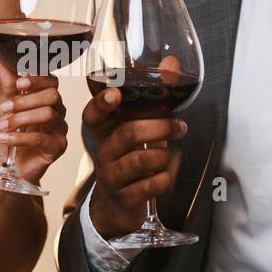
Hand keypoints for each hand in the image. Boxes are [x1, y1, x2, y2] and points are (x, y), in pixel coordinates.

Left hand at [0, 56, 68, 187]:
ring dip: (20, 118)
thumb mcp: (3, 105)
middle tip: (6, 108)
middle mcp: (57, 111)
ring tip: (2, 125)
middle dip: (26, 100)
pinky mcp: (57, 148)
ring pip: (48, 115)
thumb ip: (7, 81)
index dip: (37, 79)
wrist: (2, 168)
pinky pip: (42, 138)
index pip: (51, 80)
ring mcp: (59, 130)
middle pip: (53, 95)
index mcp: (46, 98)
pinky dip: (19, 137)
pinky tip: (4, 138)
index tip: (19, 83)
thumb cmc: (6, 136)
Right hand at [83, 81, 187, 240]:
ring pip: (140, 160)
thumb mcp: (137, 130)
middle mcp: (104, 151)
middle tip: (178, 125)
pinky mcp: (124, 197)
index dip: (102, 103)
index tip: (115, 93)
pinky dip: (164, 179)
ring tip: (169, 153)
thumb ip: (153, 99)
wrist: (116, 206)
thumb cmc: (128, 159)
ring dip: (163, 154)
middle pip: (128, 133)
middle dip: (159, 127)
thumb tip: (171, 65)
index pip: (93, 114)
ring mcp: (111, 176)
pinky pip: (149, 186)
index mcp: (104, 132)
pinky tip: (164, 176)